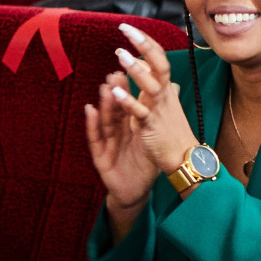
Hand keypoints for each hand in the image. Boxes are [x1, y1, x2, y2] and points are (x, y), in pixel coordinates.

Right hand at [85, 68, 161, 215]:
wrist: (135, 191)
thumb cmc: (143, 163)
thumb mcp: (151, 139)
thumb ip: (154, 117)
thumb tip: (171, 91)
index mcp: (129, 127)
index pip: (128, 104)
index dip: (128, 87)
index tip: (130, 68)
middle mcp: (116, 132)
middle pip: (115, 109)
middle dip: (115, 91)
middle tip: (115, 72)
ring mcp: (107, 143)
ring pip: (106, 121)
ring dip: (105, 104)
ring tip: (104, 87)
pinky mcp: (100, 157)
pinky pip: (96, 139)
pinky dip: (92, 124)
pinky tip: (89, 110)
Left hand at [105, 22, 199, 175]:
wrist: (184, 157)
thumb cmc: (174, 131)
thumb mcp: (167, 103)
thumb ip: (159, 84)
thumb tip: (151, 66)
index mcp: (166, 89)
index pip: (159, 59)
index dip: (147, 43)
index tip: (131, 28)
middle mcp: (165, 96)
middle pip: (159, 65)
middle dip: (144, 46)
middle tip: (126, 30)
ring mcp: (159, 110)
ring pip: (150, 86)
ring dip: (137, 71)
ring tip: (121, 55)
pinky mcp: (152, 126)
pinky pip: (140, 112)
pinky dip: (129, 101)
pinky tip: (115, 92)